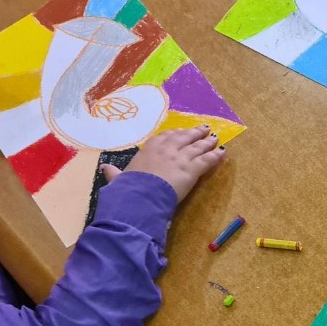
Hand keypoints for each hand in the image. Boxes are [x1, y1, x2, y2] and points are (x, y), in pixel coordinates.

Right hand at [101, 125, 224, 202]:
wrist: (141, 195)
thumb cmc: (129, 188)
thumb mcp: (119, 179)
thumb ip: (114, 174)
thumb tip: (104, 169)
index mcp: (149, 150)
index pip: (164, 137)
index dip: (175, 134)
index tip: (181, 132)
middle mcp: (166, 150)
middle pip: (184, 138)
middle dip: (194, 133)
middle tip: (204, 129)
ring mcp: (180, 158)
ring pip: (197, 147)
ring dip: (207, 142)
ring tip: (215, 138)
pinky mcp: (191, 169)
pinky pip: (206, 160)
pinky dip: (215, 156)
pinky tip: (222, 152)